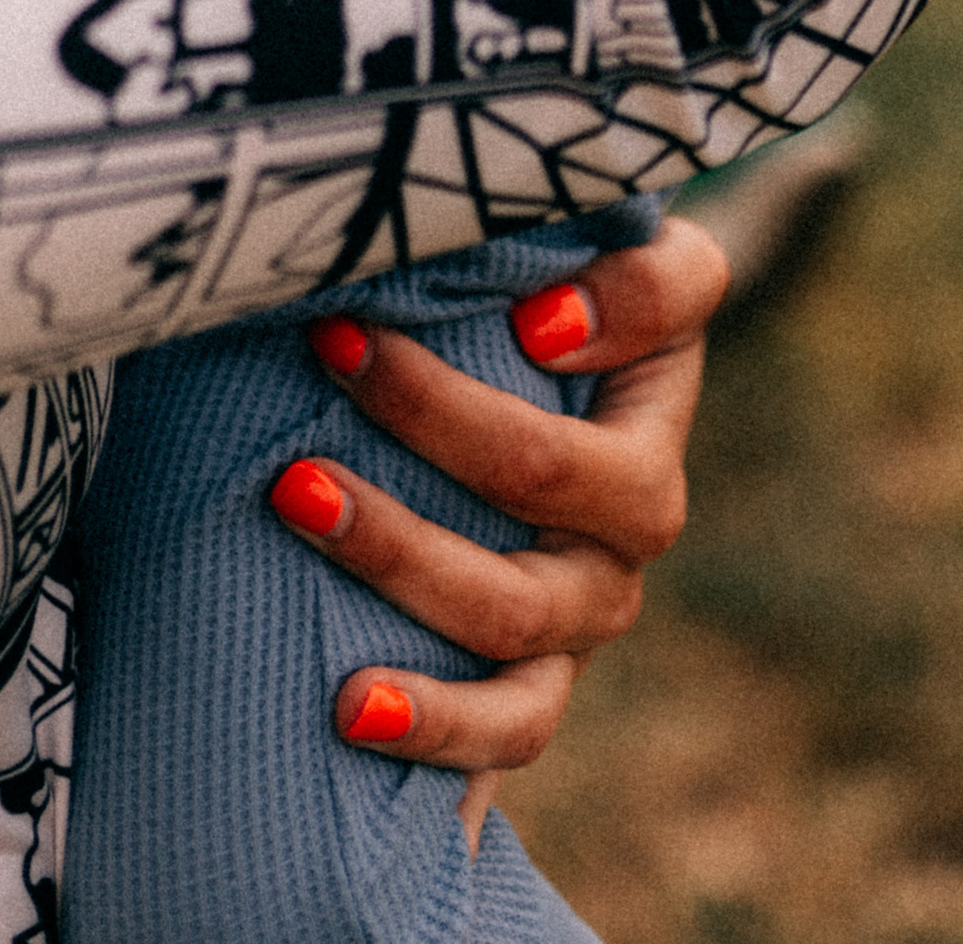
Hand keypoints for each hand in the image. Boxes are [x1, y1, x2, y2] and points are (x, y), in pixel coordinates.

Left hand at [268, 219, 728, 837]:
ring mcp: (590, 605)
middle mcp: (638, 498)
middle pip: (552, 471)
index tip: (518, 303)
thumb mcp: (525, 251)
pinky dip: (434, 723)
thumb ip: (549, 233)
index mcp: (651, 365)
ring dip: (400, 555)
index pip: (667, 302)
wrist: (468, 450)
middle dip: (432, 413)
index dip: (608, 306)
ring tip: (294, 495)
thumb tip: (539, 313)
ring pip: (516, 609)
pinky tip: (348, 703)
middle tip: (330, 348)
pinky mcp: (538, 687)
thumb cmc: (487, 318)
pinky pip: (511, 729)